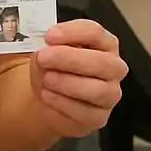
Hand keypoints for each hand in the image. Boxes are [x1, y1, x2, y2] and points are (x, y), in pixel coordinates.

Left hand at [30, 20, 126, 137]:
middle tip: (44, 57)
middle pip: (101, 61)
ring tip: (46, 79)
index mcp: (104, 43)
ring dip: (67, 83)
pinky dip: (63, 104)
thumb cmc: (52, 66)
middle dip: (70, 58)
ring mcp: (110, 94)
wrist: (46, 95)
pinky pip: (86, 113)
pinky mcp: (99, 118)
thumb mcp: (45, 49)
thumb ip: (43, 43)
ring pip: (97, 90)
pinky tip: (47, 96)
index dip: (72, 32)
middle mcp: (113, 67)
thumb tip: (37, 42)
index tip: (49, 35)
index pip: (95, 32)